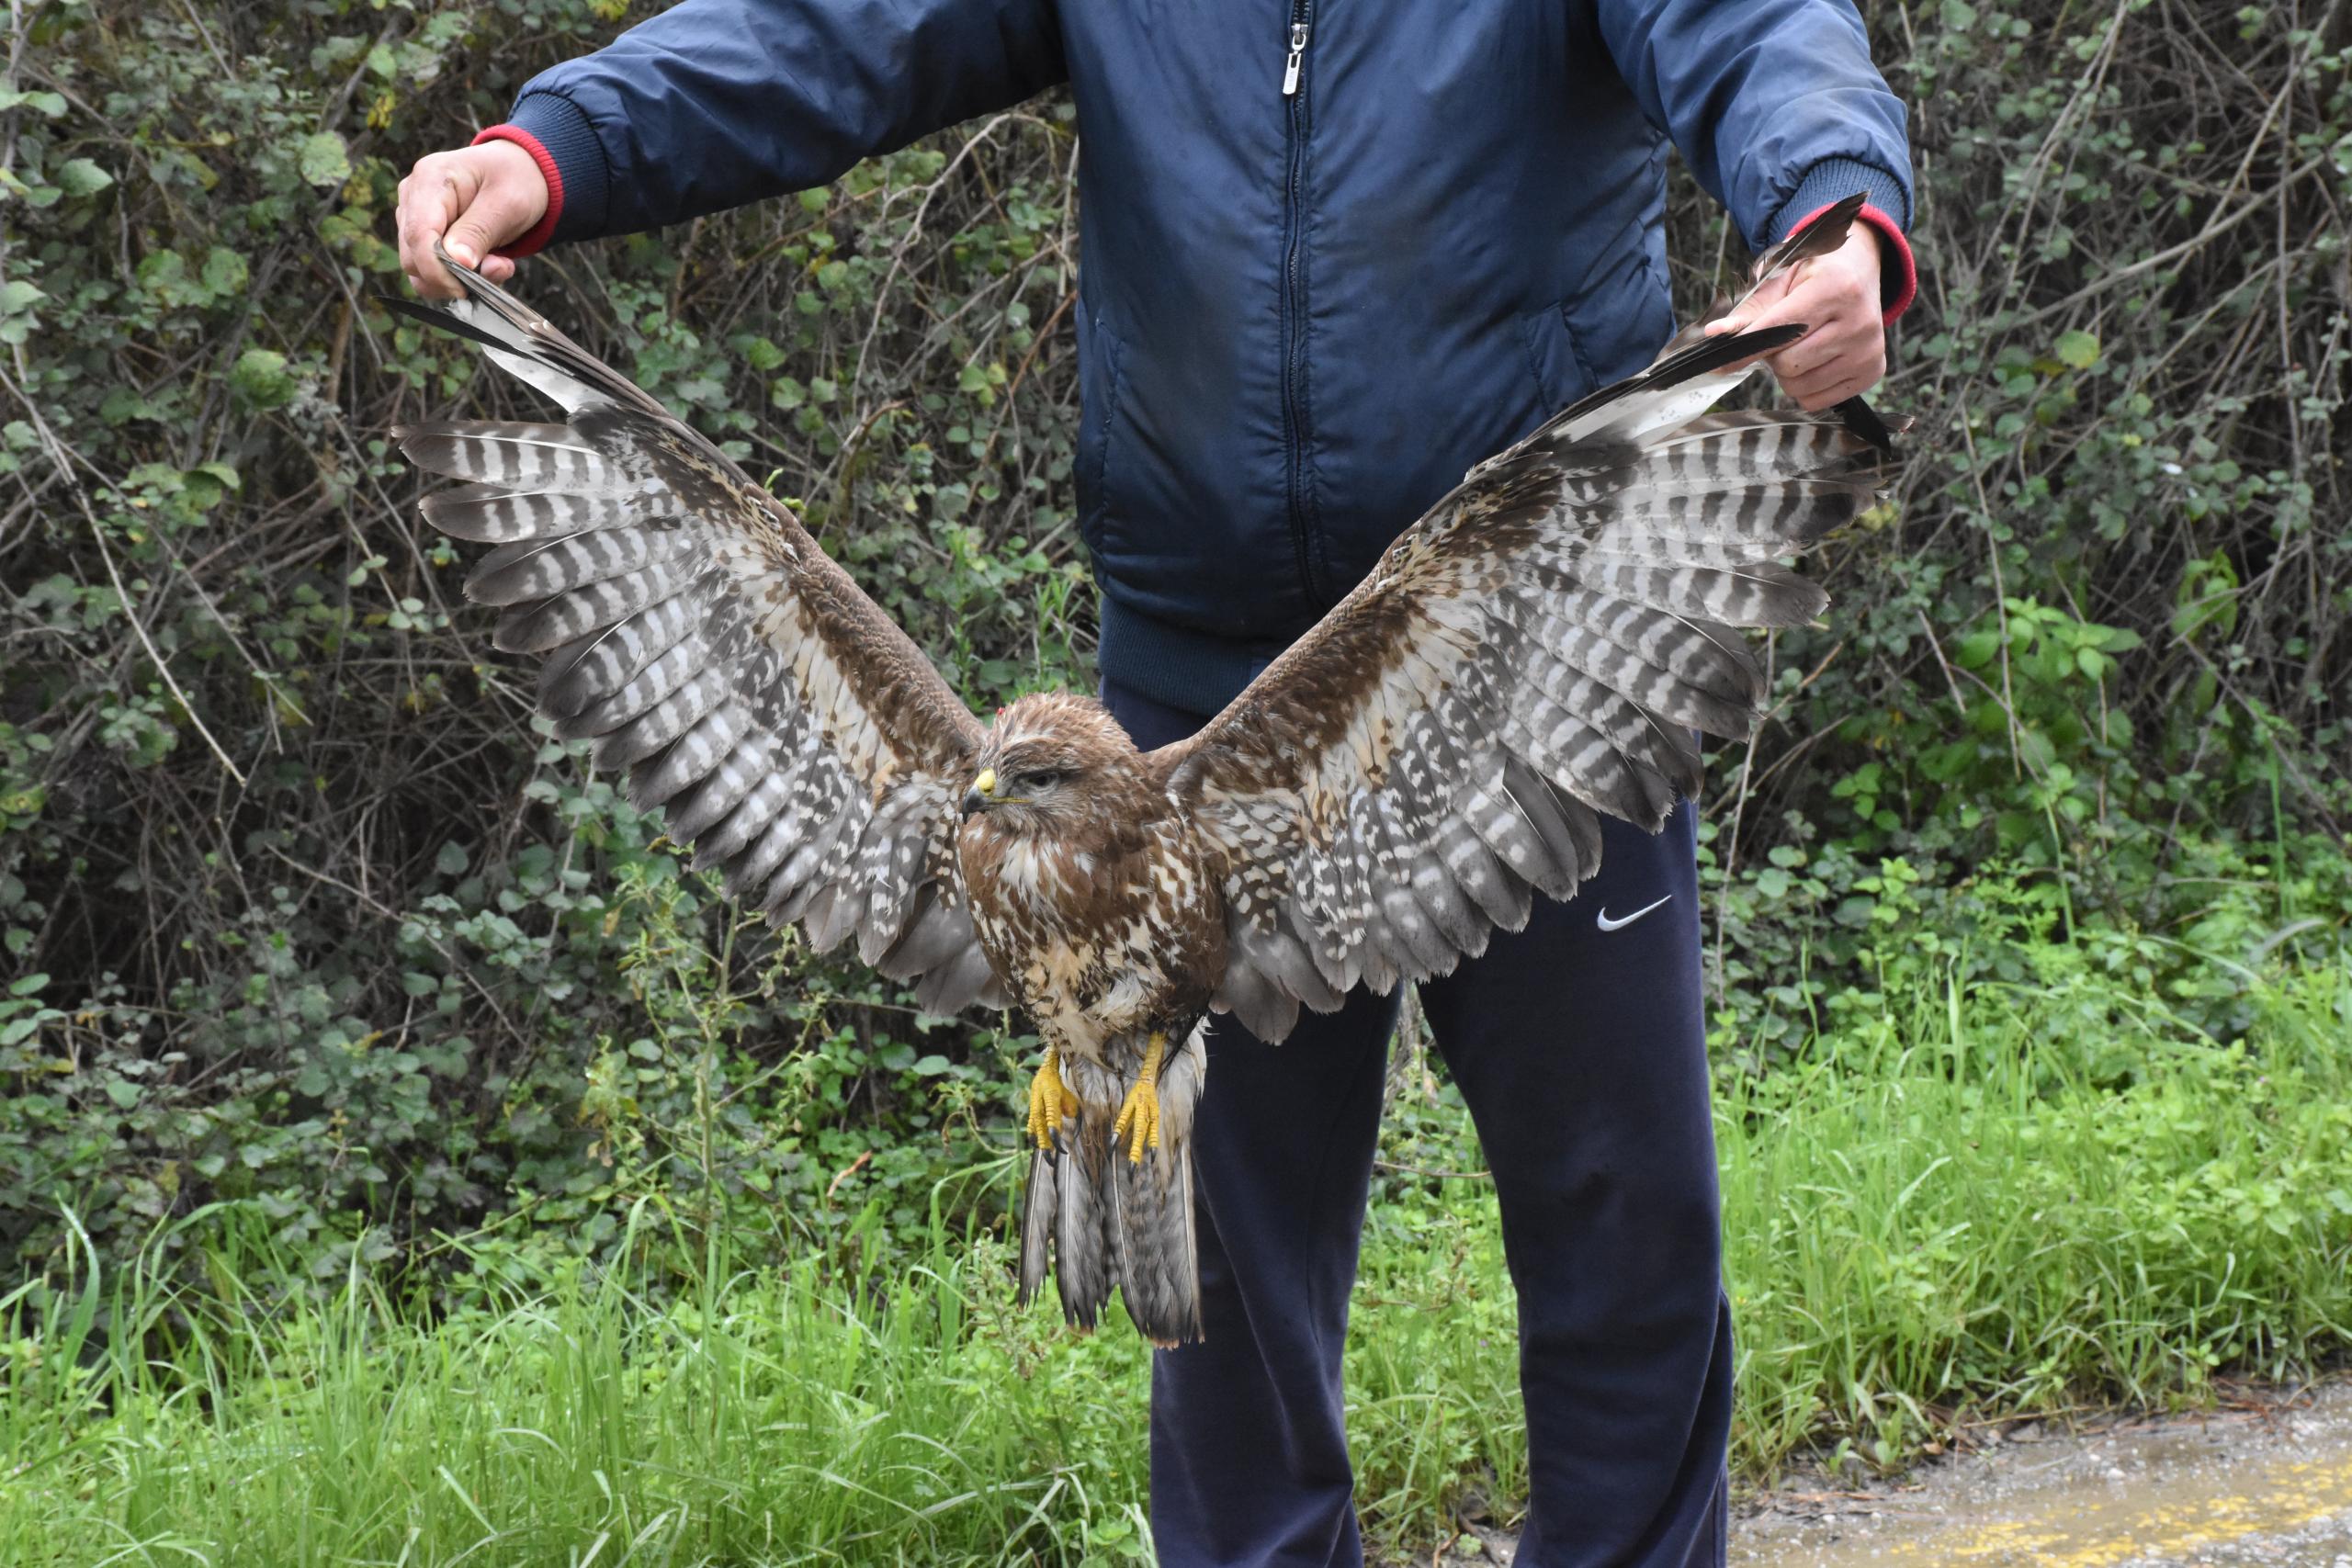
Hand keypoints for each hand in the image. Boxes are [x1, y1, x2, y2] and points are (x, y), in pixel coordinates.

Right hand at [396, 139, 548, 299]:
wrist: (521, 172)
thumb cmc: (515, 179)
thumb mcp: (508, 202)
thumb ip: (479, 231)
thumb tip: (458, 262)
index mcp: (430, 178)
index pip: (418, 234)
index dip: (436, 269)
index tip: (464, 288)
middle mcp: (412, 196)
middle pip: (412, 257)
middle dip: (451, 277)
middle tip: (498, 269)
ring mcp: (413, 216)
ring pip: (419, 269)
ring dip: (458, 280)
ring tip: (498, 264)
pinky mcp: (422, 235)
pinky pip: (431, 270)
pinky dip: (458, 278)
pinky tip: (488, 264)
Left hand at [1705, 224, 1886, 410]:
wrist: (1859, 269)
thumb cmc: (1813, 275)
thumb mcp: (1781, 280)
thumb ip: (1748, 312)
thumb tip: (1716, 336)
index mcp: (1836, 287)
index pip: (1780, 329)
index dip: (1746, 347)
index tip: (1720, 361)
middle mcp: (1859, 320)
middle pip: (1788, 364)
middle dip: (1773, 355)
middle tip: (1780, 337)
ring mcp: (1869, 349)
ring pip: (1800, 386)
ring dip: (1787, 373)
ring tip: (1800, 345)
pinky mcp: (1873, 372)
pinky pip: (1817, 401)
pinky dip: (1805, 387)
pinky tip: (1815, 360)